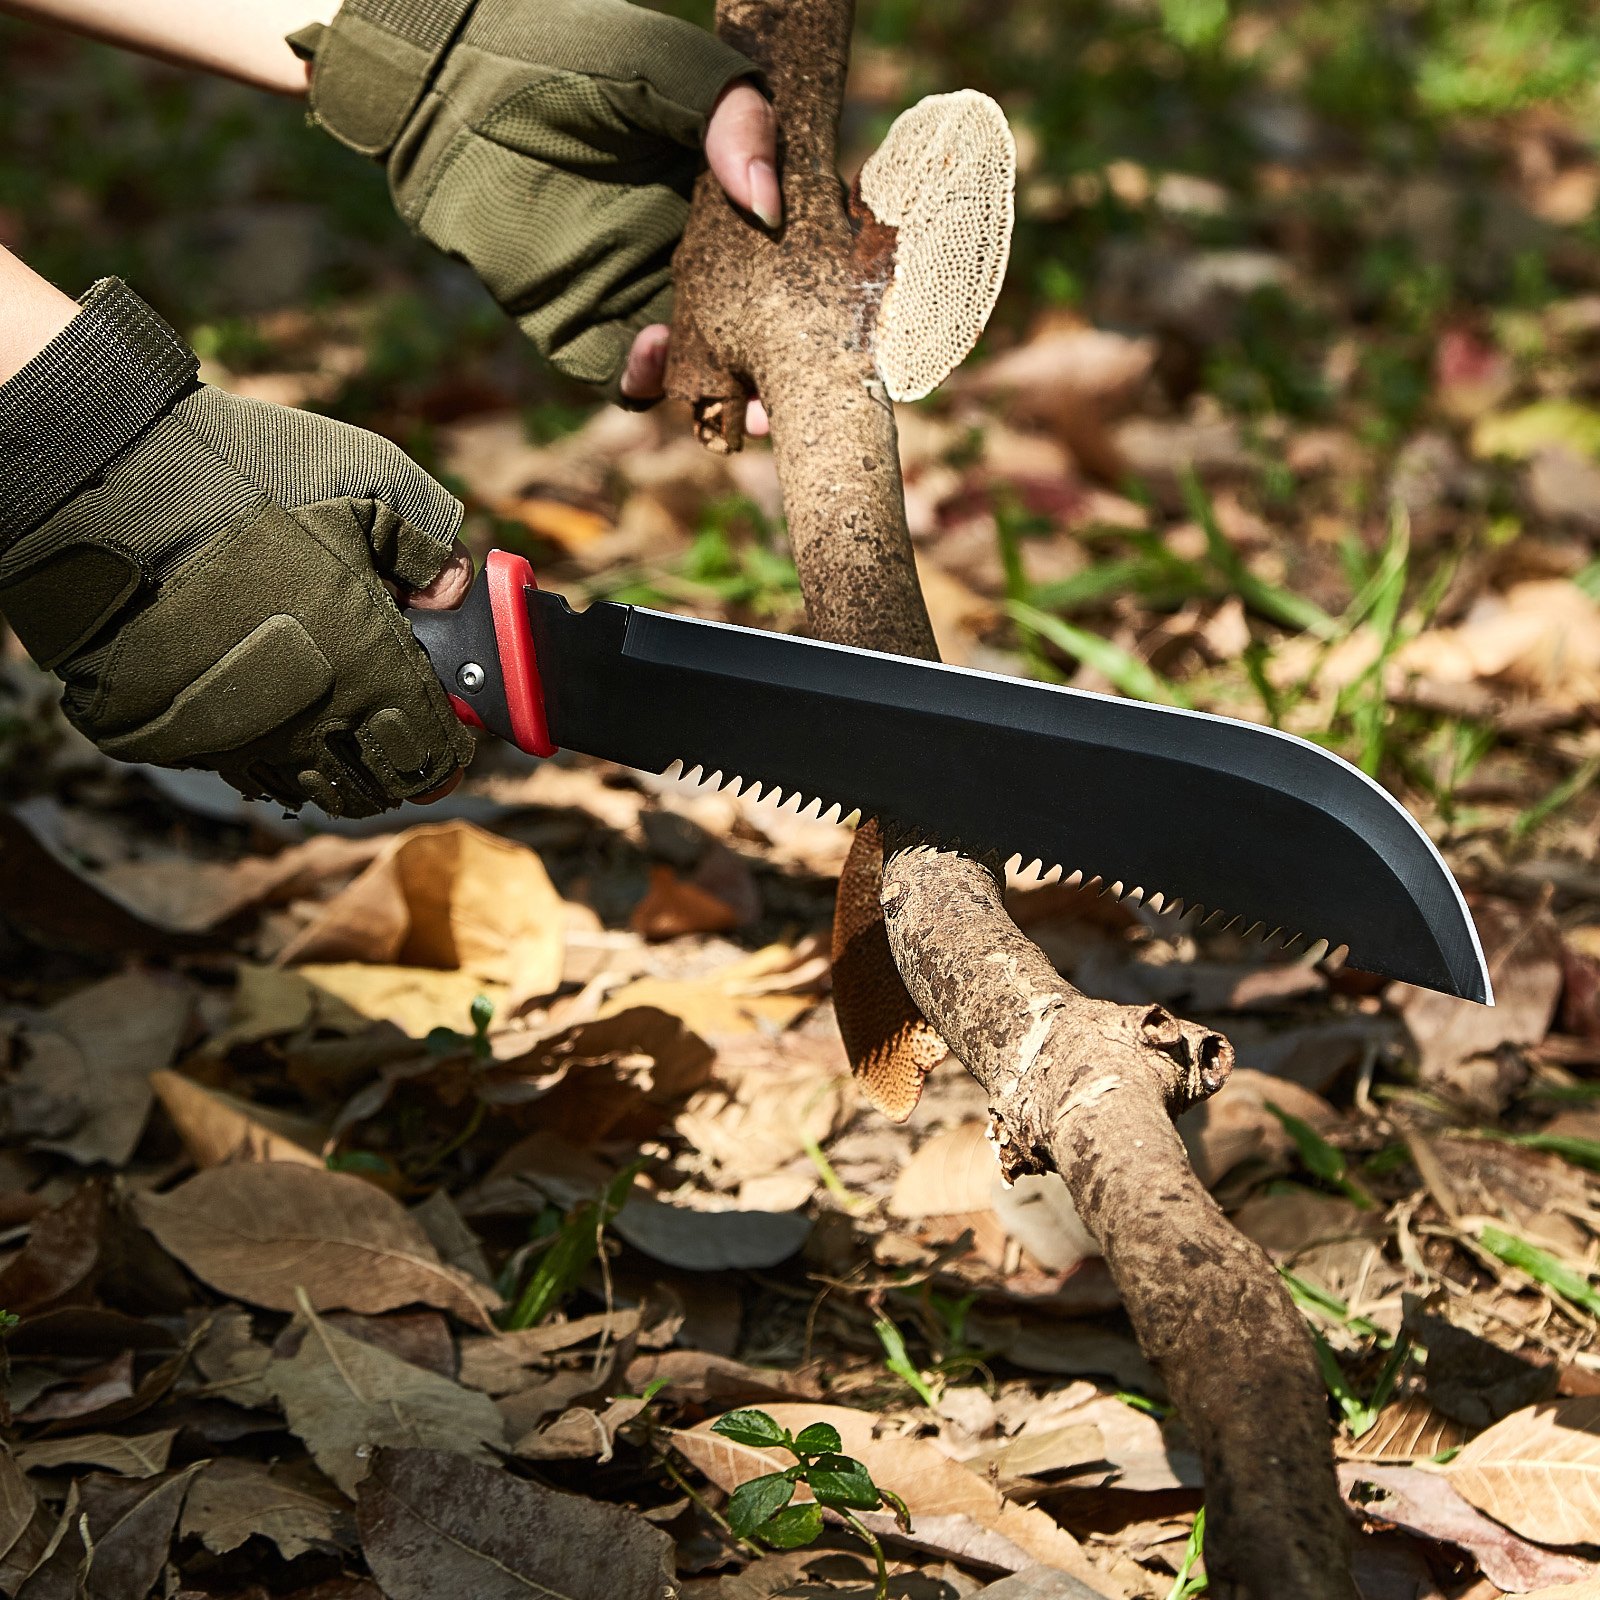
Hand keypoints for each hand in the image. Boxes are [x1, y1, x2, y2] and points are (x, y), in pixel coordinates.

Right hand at [0, 279, 474, 819]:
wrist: (122, 491)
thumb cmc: (254, 484)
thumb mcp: (372, 487)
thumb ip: (428, 543)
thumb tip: (455, 589)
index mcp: (377, 675)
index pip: (433, 755)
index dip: (449, 751)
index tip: (452, 736)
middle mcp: (316, 726)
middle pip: (378, 790)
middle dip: (400, 769)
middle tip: (402, 740)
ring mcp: (246, 741)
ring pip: (311, 793)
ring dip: (337, 770)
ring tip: (340, 733)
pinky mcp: (184, 741)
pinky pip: (245, 772)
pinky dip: (272, 758)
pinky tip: (275, 720)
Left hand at [298, 0, 781, 400]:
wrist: (448, 80)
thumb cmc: (562, 53)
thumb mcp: (660, 65)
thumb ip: (726, 114)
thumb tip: (769, 204)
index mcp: (722, 198)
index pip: (787, 257)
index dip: (819, 290)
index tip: (844, 309)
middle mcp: (690, 256)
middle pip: (754, 331)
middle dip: (783, 369)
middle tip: (807, 386)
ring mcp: (636, 296)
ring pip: (701, 368)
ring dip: (729, 392)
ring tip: (747, 400)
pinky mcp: (581, 328)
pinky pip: (627, 377)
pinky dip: (649, 378)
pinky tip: (656, 347)